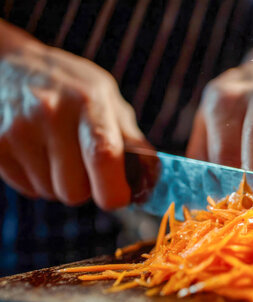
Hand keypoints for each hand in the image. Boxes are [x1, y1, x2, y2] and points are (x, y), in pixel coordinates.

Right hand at [0, 38, 146, 208]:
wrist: (11, 67)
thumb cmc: (71, 88)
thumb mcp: (108, 100)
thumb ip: (132, 140)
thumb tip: (153, 180)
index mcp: (88, 102)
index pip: (103, 156)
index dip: (115, 190)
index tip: (120, 197)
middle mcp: (50, 114)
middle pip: (74, 190)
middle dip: (86, 189)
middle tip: (84, 164)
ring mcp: (16, 131)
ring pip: (50, 193)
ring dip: (60, 183)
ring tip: (58, 151)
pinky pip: (27, 189)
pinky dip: (37, 180)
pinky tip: (37, 152)